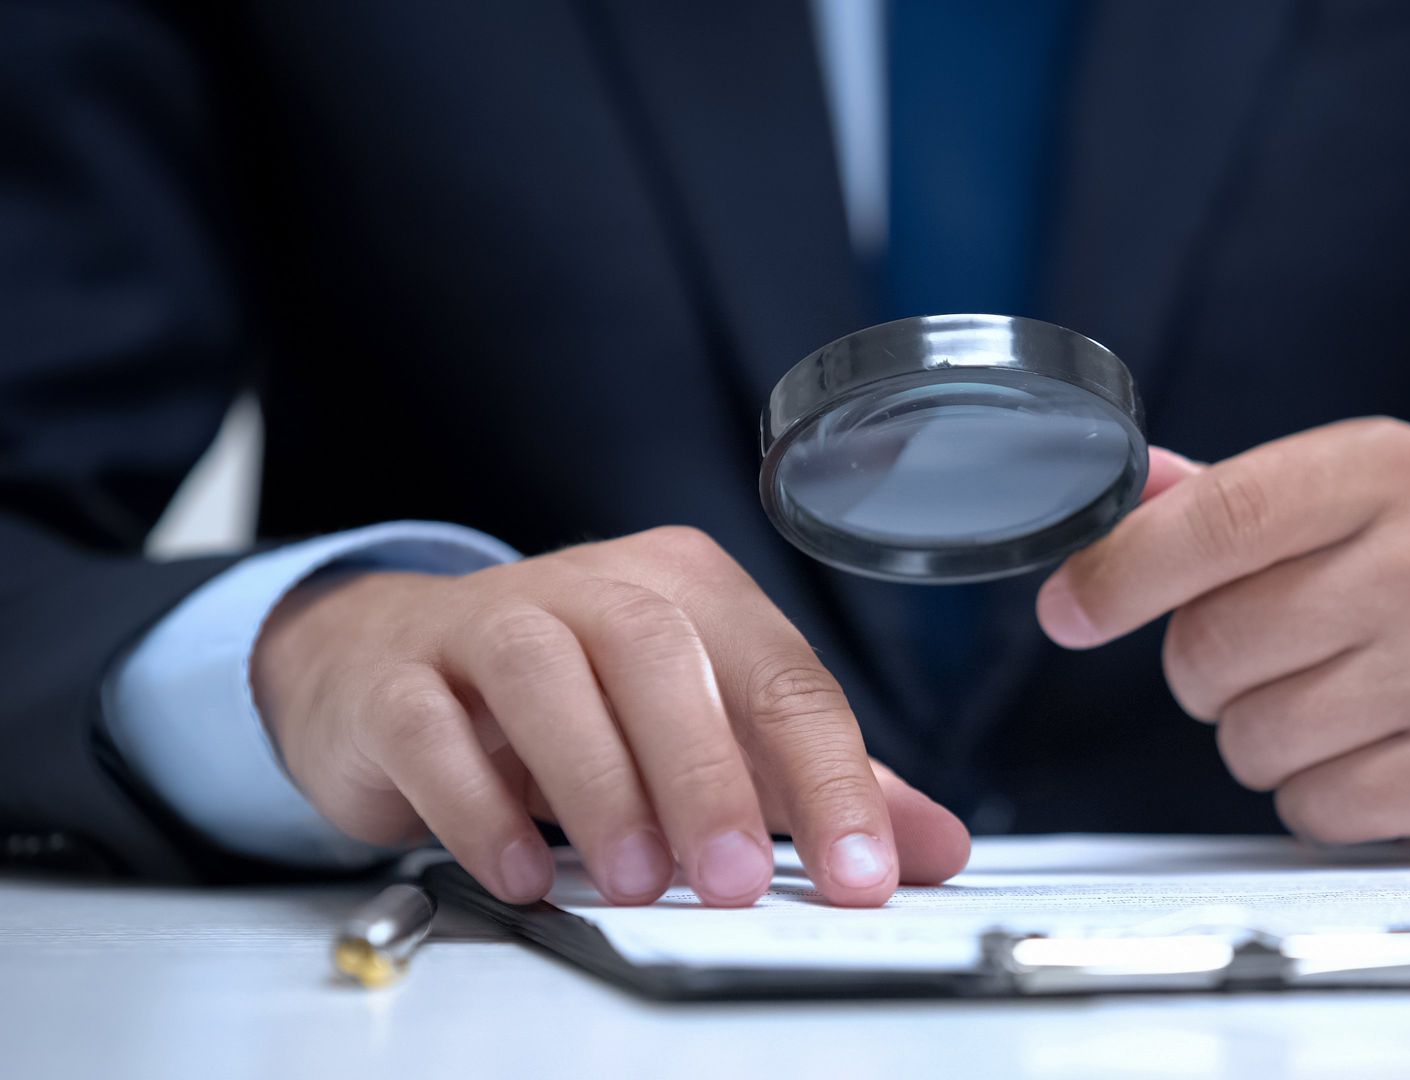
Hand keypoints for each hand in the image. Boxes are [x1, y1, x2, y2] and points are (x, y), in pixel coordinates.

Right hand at [254, 527, 969, 906]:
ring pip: (546, 674)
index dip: (831, 779)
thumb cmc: (577, 695)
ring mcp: (487, 619)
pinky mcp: (400, 675)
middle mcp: (595, 586)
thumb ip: (814, 786)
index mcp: (691, 590)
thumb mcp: (709, 730)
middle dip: (709, 778)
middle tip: (737, 883)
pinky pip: (433, 727)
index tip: (863, 873)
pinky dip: (478, 802)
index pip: (782, 677)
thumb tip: (931, 848)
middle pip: (664, 657)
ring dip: (598, 784)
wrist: (393, 661)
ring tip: (636, 879)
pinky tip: (520, 871)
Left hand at [1036, 419, 1409, 861]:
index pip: (1215, 518)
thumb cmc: (1408, 592)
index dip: (1121, 574)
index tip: (1071, 610)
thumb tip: (1103, 494)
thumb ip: (1209, 501)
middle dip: (1206, 670)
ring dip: (1259, 738)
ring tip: (1329, 706)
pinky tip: (1368, 757)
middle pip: (1214, 642)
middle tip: (1268, 660)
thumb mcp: (1326, 512)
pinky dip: (1316, 798)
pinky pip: (1313, 805)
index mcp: (1387, 469)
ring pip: (1252, 734)